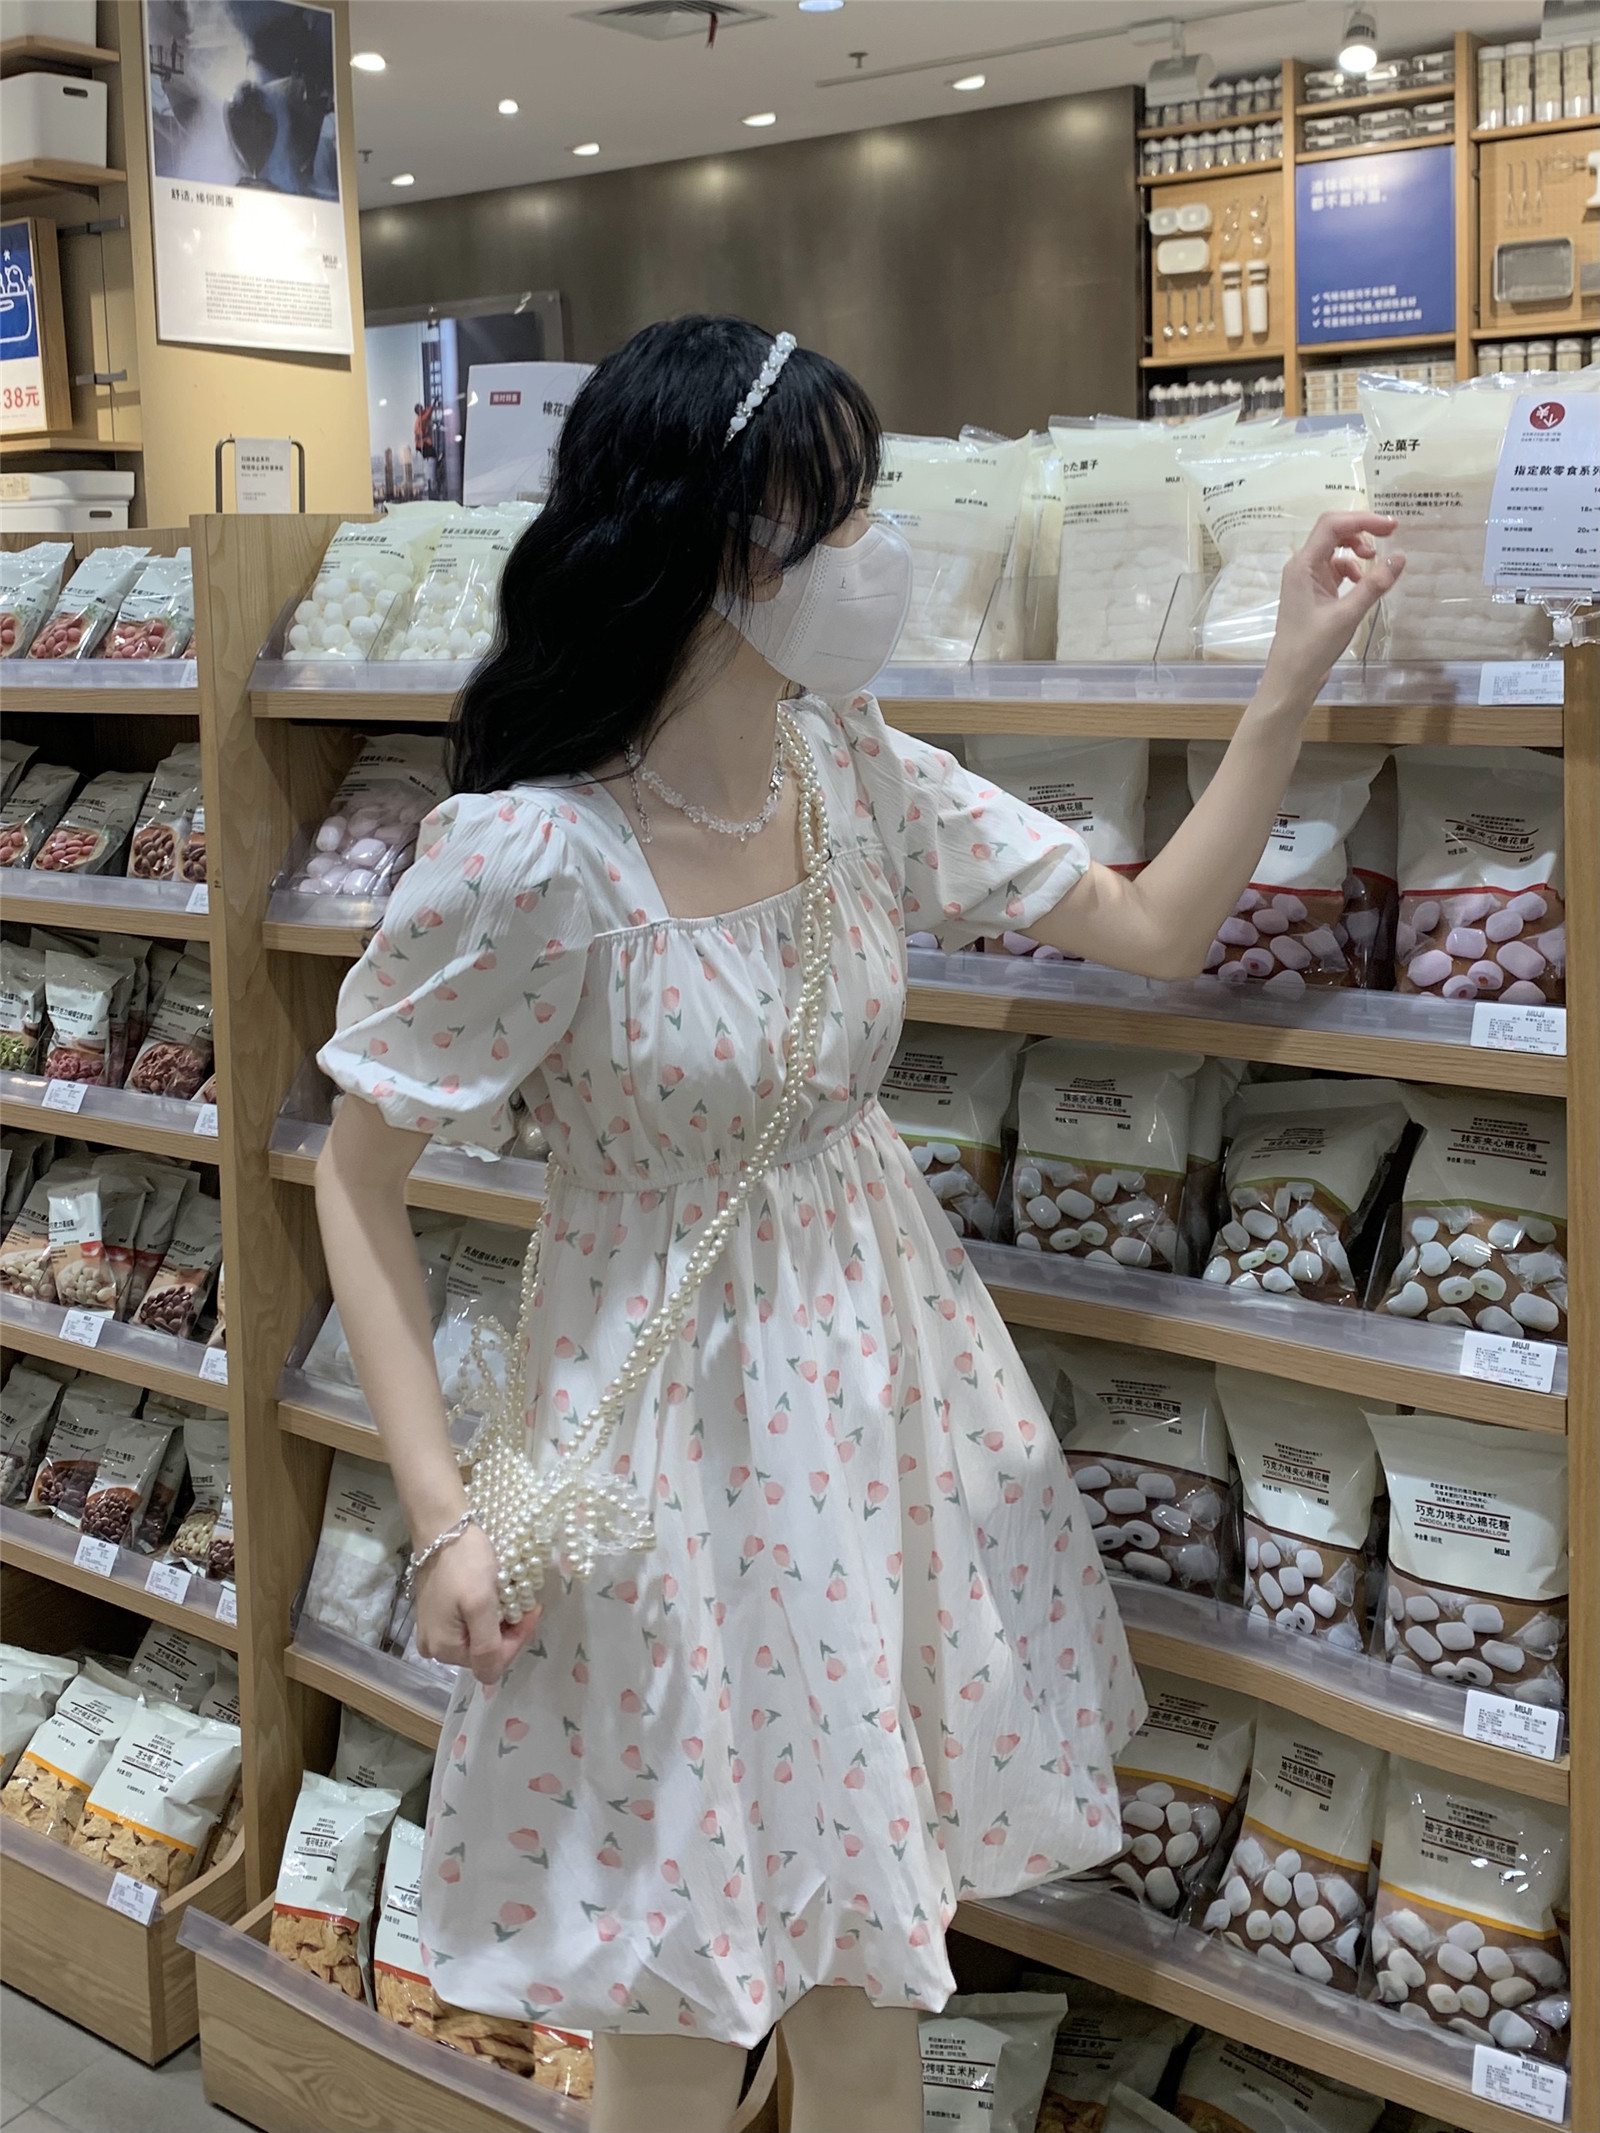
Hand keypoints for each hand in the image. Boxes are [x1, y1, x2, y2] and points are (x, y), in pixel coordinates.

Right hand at [414, 1521, 541, 1684]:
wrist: (442, 1528)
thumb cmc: (463, 1563)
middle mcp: (435, 1648)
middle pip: (485, 1653)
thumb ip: (487, 1645)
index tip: (533, 1610)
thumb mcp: (480, 1604)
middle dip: (509, 1630)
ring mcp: (435, 1631)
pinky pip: (469, 1624)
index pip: (492, 1664)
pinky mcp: (438, 1614)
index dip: (517, 1640)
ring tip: (511, 1596)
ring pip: (479, 1638)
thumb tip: (490, 1678)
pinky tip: (495, 1595)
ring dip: (500, 1621)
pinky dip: (487, 1613)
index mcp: (444, 1650)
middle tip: (525, 1602)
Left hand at [1259, 511, 1404, 714]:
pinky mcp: (1312, 593)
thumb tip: (1400, 558)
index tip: (1391, 527)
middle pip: (1333, 532)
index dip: (1363, 519)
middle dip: (1362, 530)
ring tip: (1375, 563)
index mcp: (1302, 566)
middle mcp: (1301, 567)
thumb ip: (1374, 585)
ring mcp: (1305, 580)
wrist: (1290, 678)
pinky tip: (1363, 584)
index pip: (1332, 525)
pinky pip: (1334, 570)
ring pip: (1334, 551)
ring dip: (1357, 551)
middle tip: (1390, 536)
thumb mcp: (1347, 615)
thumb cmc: (1312, 648)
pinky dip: (1352, 570)